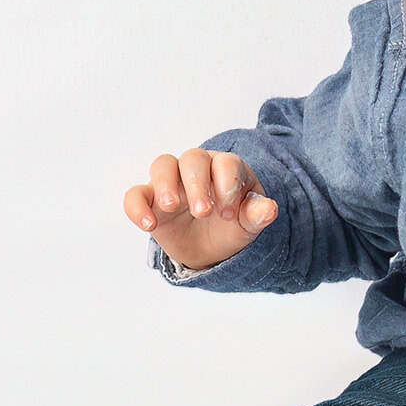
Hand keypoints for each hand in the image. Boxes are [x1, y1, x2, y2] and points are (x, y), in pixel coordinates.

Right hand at [124, 148, 279, 270]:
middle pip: (192, 158)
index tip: (229, 213)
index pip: (226, 163)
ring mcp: (171, 182)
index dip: (227, 184)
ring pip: (162, 165)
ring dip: (165, 184)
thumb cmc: (232, 225)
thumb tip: (270, 209)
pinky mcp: (150, 200)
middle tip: (203, 212)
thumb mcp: (247, 224)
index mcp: (226, 169)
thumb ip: (256, 214)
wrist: (211, 247)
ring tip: (172, 207)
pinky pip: (135, 195)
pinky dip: (137, 207)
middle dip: (197, 183)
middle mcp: (198, 168)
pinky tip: (149, 226)